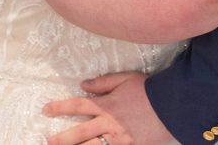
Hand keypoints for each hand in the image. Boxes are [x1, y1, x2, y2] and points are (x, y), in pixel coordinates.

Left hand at [44, 72, 172, 144]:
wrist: (171, 105)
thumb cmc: (149, 89)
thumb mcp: (126, 79)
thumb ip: (103, 82)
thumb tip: (84, 84)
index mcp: (107, 104)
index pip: (78, 105)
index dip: (60, 107)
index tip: (46, 110)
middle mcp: (109, 123)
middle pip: (79, 132)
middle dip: (61, 138)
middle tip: (47, 140)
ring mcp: (118, 138)